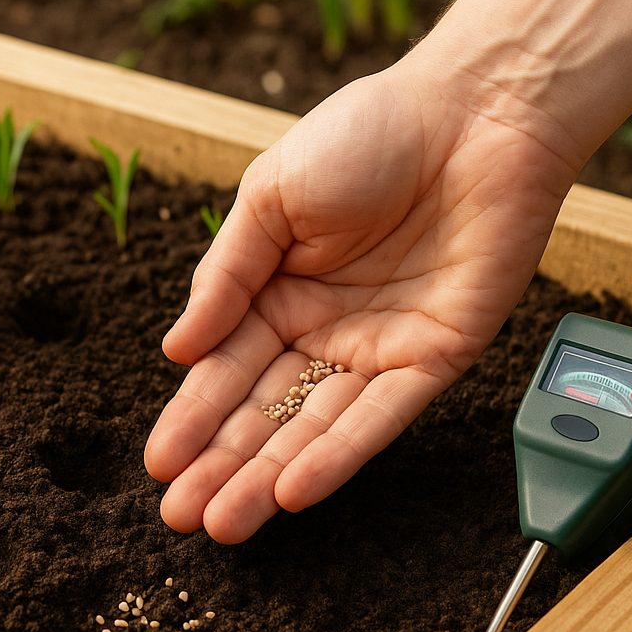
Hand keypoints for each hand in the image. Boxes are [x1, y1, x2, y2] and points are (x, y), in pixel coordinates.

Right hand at [144, 58, 580, 542]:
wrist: (474, 110)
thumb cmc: (365, 135)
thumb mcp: (269, 197)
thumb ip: (225, 276)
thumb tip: (176, 350)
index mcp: (275, 291)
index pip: (224, 370)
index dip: (191, 419)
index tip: (157, 464)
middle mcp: (323, 329)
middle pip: (264, 413)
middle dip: (220, 465)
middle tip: (180, 516)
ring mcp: (378, 349)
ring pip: (315, 429)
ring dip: (268, 477)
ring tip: (223, 521)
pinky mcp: (436, 358)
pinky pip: (382, 418)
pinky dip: (339, 456)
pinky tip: (294, 490)